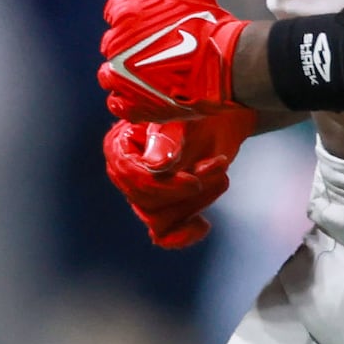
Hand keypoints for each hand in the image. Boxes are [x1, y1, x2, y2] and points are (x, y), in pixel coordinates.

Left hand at [100, 0, 248, 120]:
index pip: (114, 9)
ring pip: (110, 74)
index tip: (150, 21)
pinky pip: (117, 103)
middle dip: (129, 43)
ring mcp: (122, 79)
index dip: (133, 13)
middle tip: (157, 48)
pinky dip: (126, 99)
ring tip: (149, 73)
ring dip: (123, 72)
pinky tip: (143, 94)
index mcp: (125, 15)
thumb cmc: (207, 24)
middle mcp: (116, 46)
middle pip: (112, 42)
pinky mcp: (134, 105)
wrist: (225, 65)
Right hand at [105, 109, 255, 247]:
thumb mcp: (182, 118)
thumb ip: (168, 140)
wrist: (223, 115)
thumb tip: (155, 167)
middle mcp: (126, 172)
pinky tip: (203, 225)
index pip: (130, 177)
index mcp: (120, 145)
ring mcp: (144, 193)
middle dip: (186, 192)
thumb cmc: (198, 108)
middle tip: (217, 166)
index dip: (162, 185)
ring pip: (159, 219)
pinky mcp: (164, 208)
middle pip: (145, 202)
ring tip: (221, 175)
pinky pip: (164, 235)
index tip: (194, 182)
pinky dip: (183, 235)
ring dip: (196, 203)